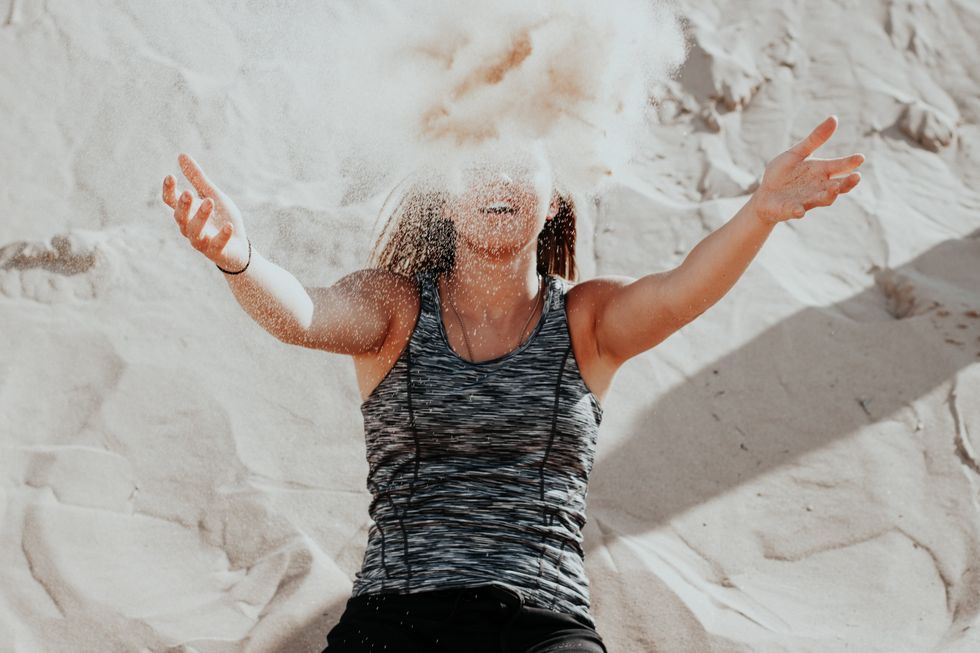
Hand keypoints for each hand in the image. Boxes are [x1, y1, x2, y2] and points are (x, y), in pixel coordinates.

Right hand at [161, 153, 249, 270]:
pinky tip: (228, 226)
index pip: (171, 201)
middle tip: (187, 192)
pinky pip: (216, 245)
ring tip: (209, 201)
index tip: (171, 176)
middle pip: (180, 217)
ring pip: (195, 231)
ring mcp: (202, 241)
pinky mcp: (216, 252)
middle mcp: (189, 227)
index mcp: (187, 212)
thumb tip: (181, 155)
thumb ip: (197, 178)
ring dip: (201, 216)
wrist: (238, 247)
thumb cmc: (222, 219)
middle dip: (183, 205)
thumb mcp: (212, 194)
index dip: (168, 190)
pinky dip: (222, 236)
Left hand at [750, 116, 864, 224]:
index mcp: (821, 171)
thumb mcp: (797, 153)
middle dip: (847, 183)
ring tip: (834, 189)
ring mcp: (806, 200)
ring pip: (822, 200)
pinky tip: (799, 210)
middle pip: (838, 187)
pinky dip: (798, 211)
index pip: (839, 167)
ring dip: (829, 195)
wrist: (764, 195)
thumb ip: (815, 139)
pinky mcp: (791, 210)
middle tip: (857, 177)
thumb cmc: (783, 174)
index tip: (860, 157)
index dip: (850, 163)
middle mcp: (818, 187)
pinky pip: (796, 211)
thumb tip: (834, 118)